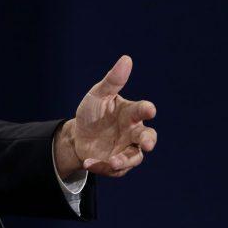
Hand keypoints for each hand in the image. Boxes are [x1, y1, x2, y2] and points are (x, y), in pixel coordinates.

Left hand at [55, 55, 156, 178]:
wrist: (77, 135)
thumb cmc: (93, 113)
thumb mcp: (98, 95)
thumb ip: (112, 81)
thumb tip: (126, 59)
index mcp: (130, 113)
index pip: (142, 110)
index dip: (147, 109)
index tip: (149, 109)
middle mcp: (133, 132)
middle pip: (147, 137)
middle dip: (148, 141)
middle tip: (146, 144)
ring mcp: (126, 149)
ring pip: (134, 157)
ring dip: (124, 160)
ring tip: (112, 161)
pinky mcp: (116, 164)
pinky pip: (113, 168)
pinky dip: (100, 165)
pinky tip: (88, 162)